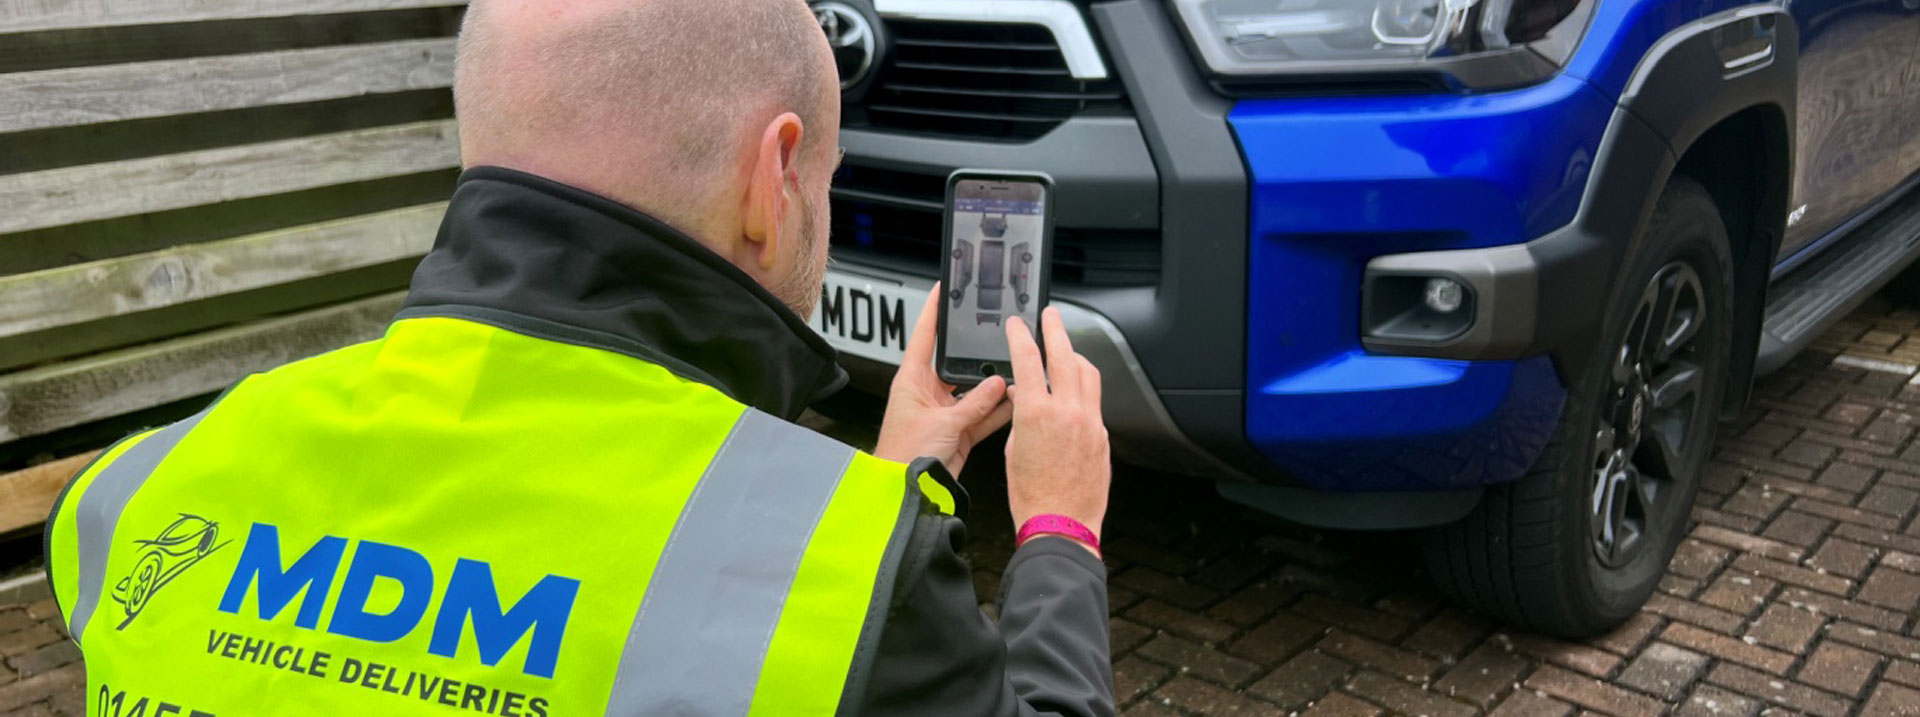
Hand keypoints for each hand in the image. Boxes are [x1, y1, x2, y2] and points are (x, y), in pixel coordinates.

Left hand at [874, 284, 1012, 475]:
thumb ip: (974, 402)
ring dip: (992, 387)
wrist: (905, 491)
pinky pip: (982, 415)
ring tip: (1014, 373)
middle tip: (996, 338)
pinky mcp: (957, 432)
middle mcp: (927, 393)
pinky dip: (997, 411)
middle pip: (955, 364)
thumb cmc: (904, 455)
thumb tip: (997, 383)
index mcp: (912, 381)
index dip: (933, 311)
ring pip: (974, 391)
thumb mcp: (943, 422)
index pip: (924, 336)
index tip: (944, 289)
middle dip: (976, 355)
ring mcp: (944, 413)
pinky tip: (1014, 403)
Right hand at [1004, 307, 1110, 545]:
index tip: (1017, 324)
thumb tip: (1023, 397)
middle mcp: (1068, 412)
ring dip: (1075, 356)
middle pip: (1065, 356)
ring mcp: (1090, 423)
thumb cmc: (1031, 496)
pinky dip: (1082, 390)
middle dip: (1056, 330)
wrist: (1061, 525)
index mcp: (1037, 414)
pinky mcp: (1102, 437)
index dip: (1021, 335)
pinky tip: (1073, 393)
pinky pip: (1094, 402)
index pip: (1028, 360)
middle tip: (1050, 315)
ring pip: (1088, 374)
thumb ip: (1020, 417)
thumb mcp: (1013, 450)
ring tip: (1065, 350)